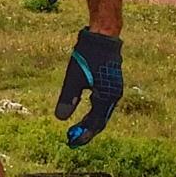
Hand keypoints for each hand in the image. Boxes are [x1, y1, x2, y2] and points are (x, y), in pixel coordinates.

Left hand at [55, 28, 122, 146]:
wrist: (103, 35)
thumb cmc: (88, 55)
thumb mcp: (74, 78)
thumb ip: (68, 99)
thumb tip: (60, 119)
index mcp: (107, 97)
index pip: (95, 123)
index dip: (84, 134)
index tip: (72, 141)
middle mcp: (114, 95)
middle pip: (100, 120)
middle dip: (86, 130)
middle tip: (72, 138)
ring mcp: (114, 88)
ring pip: (102, 112)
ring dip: (90, 121)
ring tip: (77, 128)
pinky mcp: (111, 82)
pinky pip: (103, 103)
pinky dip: (93, 110)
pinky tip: (85, 109)